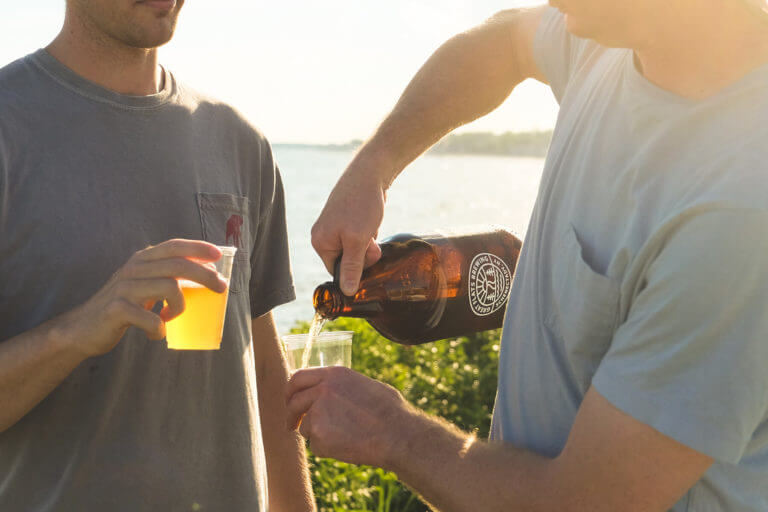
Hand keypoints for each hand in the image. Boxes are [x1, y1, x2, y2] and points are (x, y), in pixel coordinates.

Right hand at [60, 239, 226, 356]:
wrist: (84, 329)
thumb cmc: (124, 307)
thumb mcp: (144, 285)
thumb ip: (166, 276)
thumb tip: (207, 276)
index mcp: (141, 260)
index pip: (173, 246)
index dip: (197, 248)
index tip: (218, 255)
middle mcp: (133, 268)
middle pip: (178, 265)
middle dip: (205, 276)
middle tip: (220, 289)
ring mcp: (124, 287)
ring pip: (170, 288)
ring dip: (180, 307)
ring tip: (170, 317)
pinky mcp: (117, 309)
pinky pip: (151, 318)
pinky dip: (159, 328)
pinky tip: (155, 332)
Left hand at [286, 366, 413, 467]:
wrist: (397, 435)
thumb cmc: (391, 412)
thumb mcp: (366, 386)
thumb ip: (343, 387)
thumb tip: (334, 391)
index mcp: (335, 374)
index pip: (299, 377)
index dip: (291, 390)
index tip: (289, 400)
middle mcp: (322, 389)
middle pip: (294, 401)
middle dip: (291, 414)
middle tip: (292, 425)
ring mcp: (318, 411)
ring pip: (305, 426)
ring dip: (317, 434)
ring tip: (344, 438)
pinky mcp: (318, 434)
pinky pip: (315, 445)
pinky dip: (327, 450)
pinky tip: (347, 446)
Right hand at [311, 161, 385, 294]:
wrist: (370, 173)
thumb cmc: (361, 205)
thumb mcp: (358, 240)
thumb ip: (352, 267)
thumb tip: (347, 293)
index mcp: (320, 242)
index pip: (337, 271)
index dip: (355, 268)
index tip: (366, 253)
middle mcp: (324, 235)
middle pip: (347, 261)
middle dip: (363, 254)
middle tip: (370, 238)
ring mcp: (335, 227)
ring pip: (356, 249)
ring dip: (368, 243)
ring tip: (370, 226)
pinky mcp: (347, 220)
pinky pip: (359, 238)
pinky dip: (369, 233)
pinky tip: (371, 221)